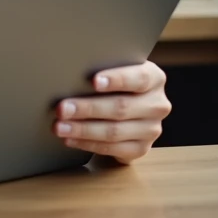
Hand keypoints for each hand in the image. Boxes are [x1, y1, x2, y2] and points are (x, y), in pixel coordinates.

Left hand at [53, 61, 169, 163]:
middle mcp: (158, 105)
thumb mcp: (116, 69)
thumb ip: (104, 68)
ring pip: (115, 131)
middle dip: (88, 108)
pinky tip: (71, 139)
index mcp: (155, 78)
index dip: (117, 79)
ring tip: (60, 127)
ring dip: (83, 130)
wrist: (127, 106)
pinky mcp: (141, 149)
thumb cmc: (115, 82)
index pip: (139, 78)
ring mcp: (152, 129)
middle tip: (62, 108)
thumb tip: (72, 72)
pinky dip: (88, 144)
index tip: (94, 81)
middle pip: (121, 107)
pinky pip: (112, 149)